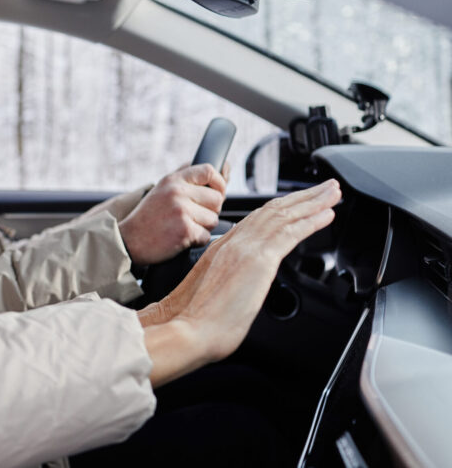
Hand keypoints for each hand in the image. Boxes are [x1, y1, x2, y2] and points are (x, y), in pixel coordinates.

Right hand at [118, 164, 227, 264]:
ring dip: (203, 227)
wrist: (128, 240)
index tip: (217, 192)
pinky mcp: (185, 230)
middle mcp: (177, 192)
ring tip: (182, 227)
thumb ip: (186, 177)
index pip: (209, 170)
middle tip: (192, 216)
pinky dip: (196, 240)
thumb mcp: (162, 189)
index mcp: (173, 180)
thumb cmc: (148, 216)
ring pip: (213, 219)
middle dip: (210, 210)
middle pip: (217, 198)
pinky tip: (180, 238)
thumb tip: (222, 168)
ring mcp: (182, 211)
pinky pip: (206, 236)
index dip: (219, 182)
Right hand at [140, 180, 340, 385]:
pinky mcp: (259, 260)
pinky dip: (311, 221)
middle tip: (324, 188)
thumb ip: (224, 282)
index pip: (256, 221)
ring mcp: (246, 249)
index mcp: (221, 249)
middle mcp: (234, 243)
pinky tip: (326, 215)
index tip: (297, 203)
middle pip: (273, 211)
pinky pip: (291, 233)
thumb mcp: (208, 293)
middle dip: (301, 198)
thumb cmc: (193, 322)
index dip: (280, 209)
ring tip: (332, 193)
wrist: (186, 329)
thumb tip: (236, 289)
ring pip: (284, 216)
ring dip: (312, 202)